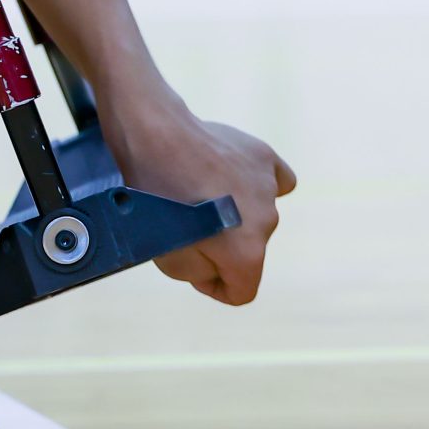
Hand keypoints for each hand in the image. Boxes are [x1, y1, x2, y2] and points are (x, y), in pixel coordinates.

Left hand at [108, 104, 296, 305]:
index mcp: (248, 252)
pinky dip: (258, 185)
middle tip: (190, 223)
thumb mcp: (169, 260)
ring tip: (202, 192)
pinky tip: (236, 177)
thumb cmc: (156, 201)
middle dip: (226, 246)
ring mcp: (268, 185)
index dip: (216, 287)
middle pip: (251, 249)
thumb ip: (204, 275)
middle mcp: (269, 221)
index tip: (195, 266)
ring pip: (258, 215)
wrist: (155, 138)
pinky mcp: (264, 155)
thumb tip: (219, 267)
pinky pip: (273, 180)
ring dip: (237, 212)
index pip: (242, 290)